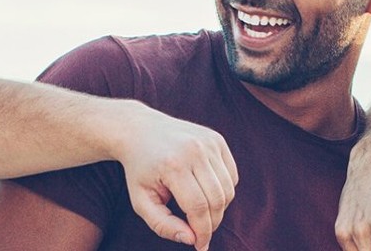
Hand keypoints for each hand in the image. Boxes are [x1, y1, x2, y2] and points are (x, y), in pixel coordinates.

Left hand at [103, 100, 237, 250]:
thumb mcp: (141, 201)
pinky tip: (206, 192)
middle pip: (217, 199)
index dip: (202, 232)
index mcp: (173, 165)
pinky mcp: (217, 139)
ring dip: (219, 209)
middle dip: (212, 223)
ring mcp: (209, 142)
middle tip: (202, 234)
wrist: (140, 131)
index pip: (198, 207)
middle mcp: (194, 150)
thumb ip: (162, 225)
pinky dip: (224, 191)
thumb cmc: (139, 170)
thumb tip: (191, 239)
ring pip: (228, 189)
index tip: (200, 246)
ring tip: (202, 214)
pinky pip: (231, 175)